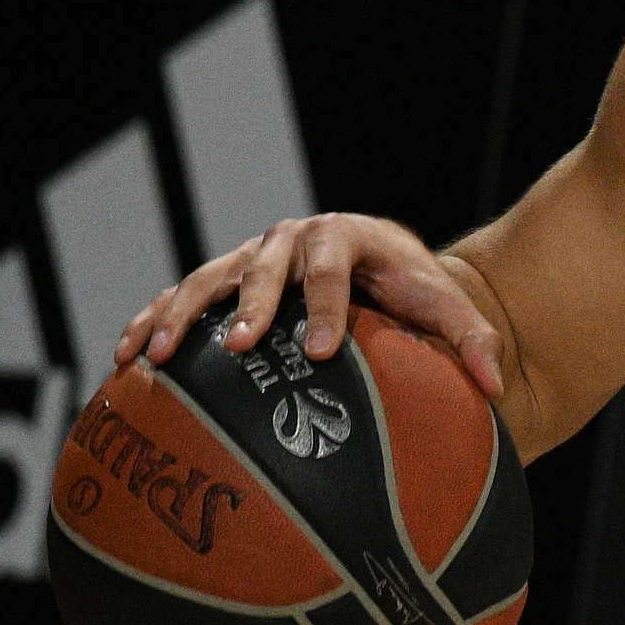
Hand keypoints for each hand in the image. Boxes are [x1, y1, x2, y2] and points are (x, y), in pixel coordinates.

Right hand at [114, 213, 505, 396]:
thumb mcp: (445, 307)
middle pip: (266, 266)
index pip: (336, 268)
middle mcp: (295, 240)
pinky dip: (150, 320)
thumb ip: (472, 340)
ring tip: (153, 353)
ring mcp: (252, 256)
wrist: (379, 265)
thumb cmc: (413, 291)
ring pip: (209, 277)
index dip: (325, 305)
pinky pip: (178, 297)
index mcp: (351, 238)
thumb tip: (498, 386)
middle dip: (250, 305)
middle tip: (239, 348)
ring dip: (180, 313)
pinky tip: (127, 359)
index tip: (321, 349)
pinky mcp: (222, 279)